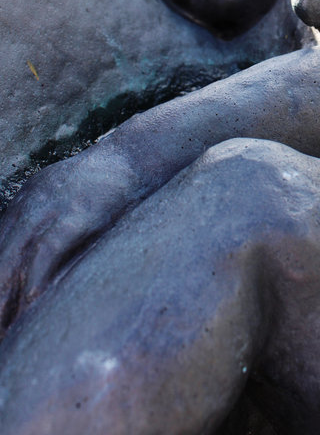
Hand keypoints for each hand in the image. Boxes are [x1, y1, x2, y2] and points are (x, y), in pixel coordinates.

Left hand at [0, 150, 125, 338]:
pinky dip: (35, 280)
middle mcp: (29, 203)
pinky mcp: (74, 213)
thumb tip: (44, 274)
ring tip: (4, 332)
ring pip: (12, 259)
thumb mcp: (71, 202)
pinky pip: (45, 252)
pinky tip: (32, 304)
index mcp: (25, 200)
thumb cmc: (112, 185)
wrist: (139, 154)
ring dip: (5, 297)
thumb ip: (53, 230)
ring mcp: (49, 207)